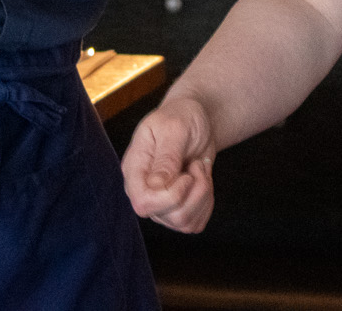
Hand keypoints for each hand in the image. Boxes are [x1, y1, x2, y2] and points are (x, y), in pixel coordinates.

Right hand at [121, 94, 216, 231]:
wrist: (196, 120)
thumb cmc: (182, 116)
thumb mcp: (174, 128)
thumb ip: (166, 157)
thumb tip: (156, 185)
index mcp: (134, 169)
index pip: (143, 202)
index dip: (171, 196)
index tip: (187, 175)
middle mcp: (144, 190)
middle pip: (168, 216)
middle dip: (195, 192)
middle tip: (197, 165)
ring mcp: (159, 203)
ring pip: (184, 223)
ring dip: (203, 195)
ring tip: (200, 169)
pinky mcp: (177, 209)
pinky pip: (195, 224)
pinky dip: (207, 204)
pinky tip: (203, 181)